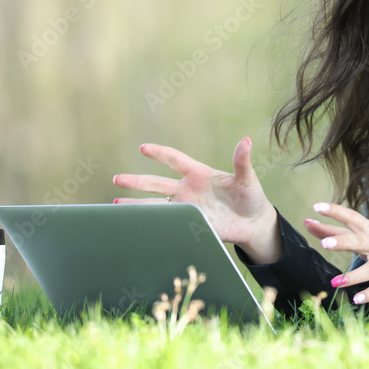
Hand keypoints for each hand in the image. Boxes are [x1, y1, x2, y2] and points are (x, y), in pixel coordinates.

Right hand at [112, 137, 281, 263]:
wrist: (253, 223)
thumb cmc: (251, 197)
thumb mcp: (247, 178)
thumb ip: (242, 162)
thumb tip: (246, 141)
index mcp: (198, 174)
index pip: (174, 160)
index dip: (159, 154)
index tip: (143, 148)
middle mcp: (188, 190)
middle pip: (157, 184)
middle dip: (136, 181)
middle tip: (117, 179)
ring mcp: (187, 208)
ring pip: (156, 206)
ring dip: (136, 206)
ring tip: (115, 206)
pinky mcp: (190, 225)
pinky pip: (168, 225)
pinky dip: (152, 226)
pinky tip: (136, 227)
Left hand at [305, 202, 368, 303]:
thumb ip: (342, 234)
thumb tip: (312, 225)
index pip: (352, 217)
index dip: (335, 211)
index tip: (316, 207)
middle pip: (359, 241)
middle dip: (342, 242)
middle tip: (324, 244)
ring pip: (368, 269)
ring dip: (352, 277)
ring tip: (335, 282)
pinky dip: (368, 295)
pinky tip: (356, 299)